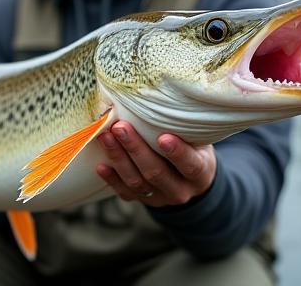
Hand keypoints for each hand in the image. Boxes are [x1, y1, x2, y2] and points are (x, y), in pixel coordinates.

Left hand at [96, 121, 215, 207]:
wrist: (191, 178)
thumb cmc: (194, 148)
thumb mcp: (199, 139)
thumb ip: (185, 128)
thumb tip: (162, 99)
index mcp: (199, 173)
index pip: (190, 165)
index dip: (177, 153)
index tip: (163, 137)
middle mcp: (181, 190)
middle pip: (156, 173)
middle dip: (136, 149)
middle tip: (120, 127)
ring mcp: (161, 198)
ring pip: (137, 182)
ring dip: (119, 159)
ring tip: (105, 137)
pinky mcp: (144, 200)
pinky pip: (126, 193)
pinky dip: (112, 179)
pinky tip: (101, 165)